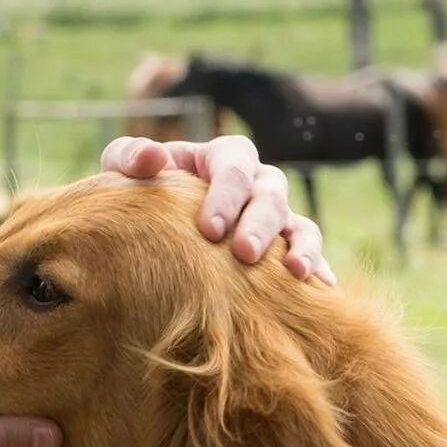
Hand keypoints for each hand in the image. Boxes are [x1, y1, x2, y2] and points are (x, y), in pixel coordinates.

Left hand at [102, 133, 334, 284]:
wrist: (151, 224)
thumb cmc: (140, 190)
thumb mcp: (125, 168)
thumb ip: (130, 157)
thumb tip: (152, 157)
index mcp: (223, 157)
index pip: (234, 166)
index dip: (226, 195)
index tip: (209, 229)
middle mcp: (257, 182)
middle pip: (271, 194)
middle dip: (259, 224)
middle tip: (243, 253)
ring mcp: (277, 214)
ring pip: (300, 223)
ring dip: (301, 246)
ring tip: (295, 273)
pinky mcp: (286, 245)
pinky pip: (311, 253)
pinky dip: (318, 268)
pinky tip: (322, 289)